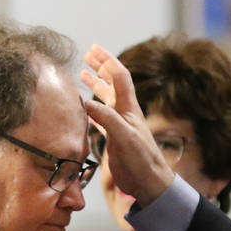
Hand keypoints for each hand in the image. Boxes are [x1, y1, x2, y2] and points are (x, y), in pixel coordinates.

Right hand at [81, 44, 175, 205]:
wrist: (148, 181)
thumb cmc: (141, 159)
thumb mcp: (124, 136)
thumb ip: (107, 118)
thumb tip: (86, 102)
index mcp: (129, 108)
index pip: (119, 77)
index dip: (107, 61)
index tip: (94, 50)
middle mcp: (124, 112)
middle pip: (112, 83)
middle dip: (100, 67)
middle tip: (88, 55)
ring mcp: (118, 124)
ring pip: (105, 98)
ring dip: (95, 85)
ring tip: (82, 74)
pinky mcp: (113, 137)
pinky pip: (99, 117)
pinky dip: (90, 108)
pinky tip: (83, 106)